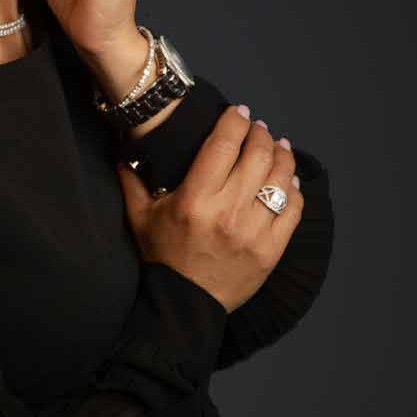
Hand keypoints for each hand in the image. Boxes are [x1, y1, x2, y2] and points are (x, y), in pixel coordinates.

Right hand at [116, 105, 303, 313]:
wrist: (184, 306)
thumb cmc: (162, 256)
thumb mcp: (139, 216)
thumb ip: (131, 178)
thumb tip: (122, 145)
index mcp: (194, 199)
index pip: (223, 144)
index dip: (235, 121)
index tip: (240, 111)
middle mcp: (227, 212)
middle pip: (257, 156)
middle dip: (261, 134)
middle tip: (259, 128)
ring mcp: (253, 232)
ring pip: (281, 180)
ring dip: (282, 156)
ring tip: (278, 146)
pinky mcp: (271, 251)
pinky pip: (293, 210)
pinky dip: (294, 189)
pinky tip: (288, 179)